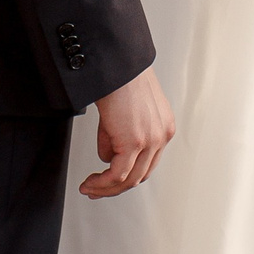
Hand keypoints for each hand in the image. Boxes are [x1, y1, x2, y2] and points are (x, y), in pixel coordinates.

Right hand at [81, 68, 174, 198]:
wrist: (116, 64)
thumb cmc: (119, 77)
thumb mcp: (124, 112)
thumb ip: (119, 136)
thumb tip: (108, 157)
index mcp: (163, 126)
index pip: (148, 162)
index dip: (127, 175)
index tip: (108, 181)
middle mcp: (162, 135)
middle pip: (140, 175)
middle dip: (115, 187)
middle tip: (96, 189)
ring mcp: (151, 140)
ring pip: (129, 179)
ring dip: (106, 188)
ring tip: (89, 187)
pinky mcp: (135, 142)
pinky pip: (117, 175)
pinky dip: (102, 184)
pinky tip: (90, 183)